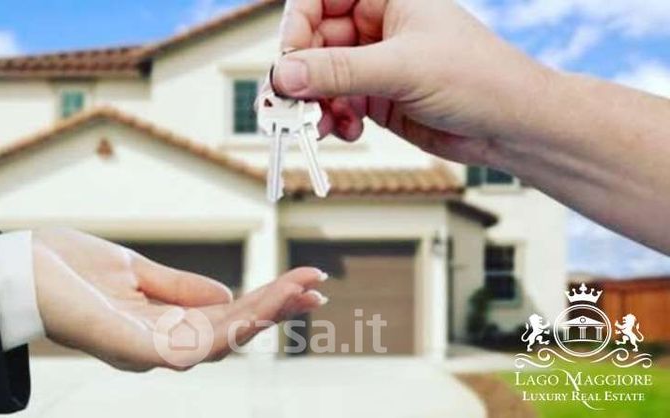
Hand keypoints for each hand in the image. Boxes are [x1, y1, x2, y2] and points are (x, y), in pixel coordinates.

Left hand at [31, 228, 326, 370]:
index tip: (302, 281)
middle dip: (276, 309)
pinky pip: (190, 346)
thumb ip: (179, 287)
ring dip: (263, 315)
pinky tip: (256, 312)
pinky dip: (228, 329)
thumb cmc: (66, 269)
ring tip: (301, 292)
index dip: (264, 301)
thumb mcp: (134, 271)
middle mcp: (160, 344)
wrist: (13, 269)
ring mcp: (148, 350)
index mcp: (161, 326)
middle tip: (318, 288)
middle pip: (230, 331)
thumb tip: (228, 297)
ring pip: (219, 340)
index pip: (224, 317)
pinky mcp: (133, 348)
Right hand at [269, 0, 553, 165]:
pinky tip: (345, 130)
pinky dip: (332, 119)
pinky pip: (336, 104)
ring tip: (318, 124)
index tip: (289, 60)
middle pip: (314, 42)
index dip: (298, 26)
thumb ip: (339, 71)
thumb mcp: (403, 69)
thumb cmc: (480, 78)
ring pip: (321, 78)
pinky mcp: (377, 97)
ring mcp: (375, 63)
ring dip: (314, 103)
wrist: (512, 126)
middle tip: (291, 104)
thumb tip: (285, 74)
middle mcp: (377, 26)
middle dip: (302, 75)